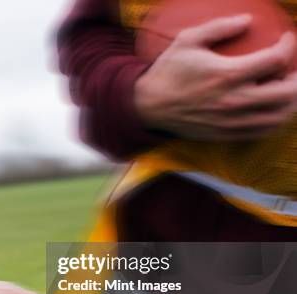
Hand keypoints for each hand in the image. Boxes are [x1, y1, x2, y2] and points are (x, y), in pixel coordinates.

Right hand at [134, 14, 296, 140]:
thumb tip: (247, 20)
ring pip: (280, 115)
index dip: (288, 45)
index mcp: (227, 75)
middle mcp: (235, 101)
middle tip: (290, 68)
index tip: (285, 39)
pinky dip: (275, 119)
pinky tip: (270, 108)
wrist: (147, 106)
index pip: (276, 59)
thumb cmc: (167, 71)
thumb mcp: (187, 40)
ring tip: (283, 87)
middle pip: (288, 92)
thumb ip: (219, 27)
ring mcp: (232, 121)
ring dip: (290, 100)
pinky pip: (263, 131)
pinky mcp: (227, 134)